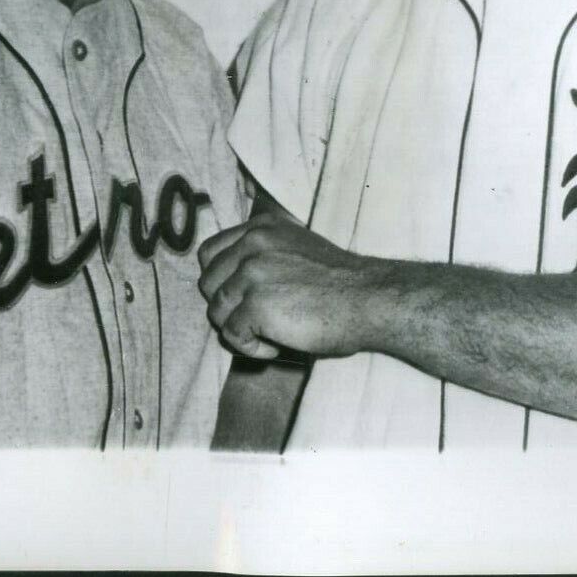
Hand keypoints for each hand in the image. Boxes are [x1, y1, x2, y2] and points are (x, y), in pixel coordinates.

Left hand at [197, 212, 384, 359]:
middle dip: (229, 307)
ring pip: (216, 312)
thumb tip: (228, 280)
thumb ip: (263, 253)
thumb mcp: (297, 248)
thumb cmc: (339, 283)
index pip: (210, 253)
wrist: (369, 299)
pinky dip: (251, 348)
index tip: (245, 297)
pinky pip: (231, 335)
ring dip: (240, 330)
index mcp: (261, 228)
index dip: (221, 280)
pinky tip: (277, 345)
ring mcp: (252, 272)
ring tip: (273, 333)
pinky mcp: (255, 304)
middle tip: (261, 319)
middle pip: (208, 284)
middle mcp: (253, 244)